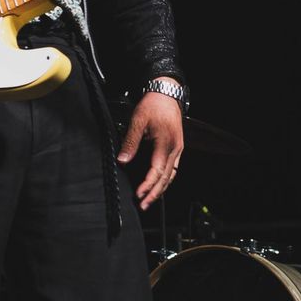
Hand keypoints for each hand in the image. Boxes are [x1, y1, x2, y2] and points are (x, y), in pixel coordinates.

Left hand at [117, 81, 184, 210]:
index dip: (148, 185)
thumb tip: (122, 161)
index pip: (157, 171)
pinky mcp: (177, 147)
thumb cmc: (153, 105)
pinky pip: (173, 168)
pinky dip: (166, 180)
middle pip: (166, 178)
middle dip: (155, 194)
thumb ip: (130, 142)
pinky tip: (159, 185)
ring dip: (161, 189)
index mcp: (166, 144)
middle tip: (144, 206)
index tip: (139, 195)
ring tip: (150, 200)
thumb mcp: (138, 121)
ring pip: (172, 175)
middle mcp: (175, 149)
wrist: (167, 94)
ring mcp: (178, 149)